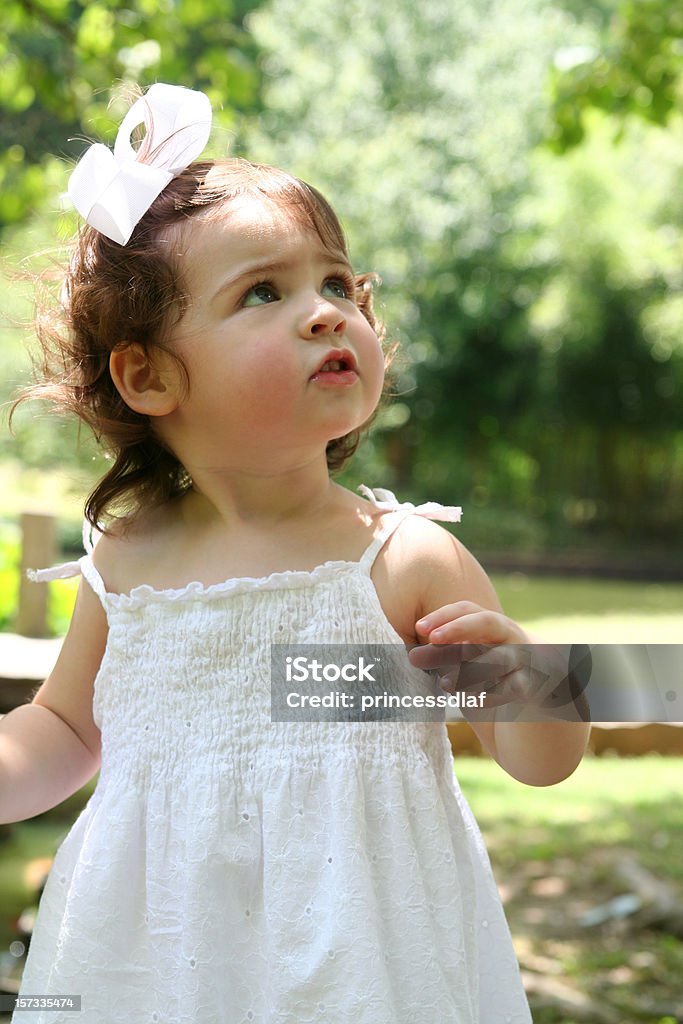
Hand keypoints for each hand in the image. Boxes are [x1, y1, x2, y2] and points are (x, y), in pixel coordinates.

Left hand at [408, 602, 590, 717]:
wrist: (539, 746)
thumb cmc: (499, 710)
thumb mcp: (470, 682)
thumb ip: (450, 665)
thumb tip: (413, 655)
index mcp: (499, 636)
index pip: (471, 612)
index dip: (445, 616)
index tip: (419, 628)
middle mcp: (519, 643)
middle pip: (489, 623)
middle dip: (458, 628)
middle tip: (430, 638)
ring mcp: (535, 666)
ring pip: (500, 656)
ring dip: (470, 667)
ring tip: (446, 683)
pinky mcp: (544, 692)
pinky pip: (516, 687)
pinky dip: (494, 695)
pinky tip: (478, 703)